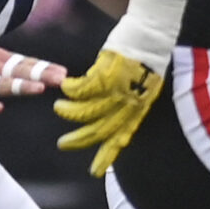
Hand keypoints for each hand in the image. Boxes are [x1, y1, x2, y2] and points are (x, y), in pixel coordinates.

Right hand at [0, 48, 60, 115]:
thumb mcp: (0, 64)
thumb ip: (25, 68)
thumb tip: (59, 73)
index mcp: (1, 57)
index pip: (26, 62)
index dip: (45, 68)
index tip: (64, 74)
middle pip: (17, 71)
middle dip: (39, 75)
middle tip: (59, 80)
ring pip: (0, 84)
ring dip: (19, 86)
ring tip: (38, 89)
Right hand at [54, 47, 166, 176]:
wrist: (150, 36)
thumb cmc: (147, 58)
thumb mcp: (143, 87)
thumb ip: (128, 103)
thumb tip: (110, 114)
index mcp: (138, 110)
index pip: (121, 139)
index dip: (106, 156)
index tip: (94, 172)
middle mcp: (127, 105)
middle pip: (99, 131)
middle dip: (79, 141)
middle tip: (62, 144)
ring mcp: (116, 91)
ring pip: (85, 112)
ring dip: (68, 112)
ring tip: (59, 106)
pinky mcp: (104, 76)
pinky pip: (79, 90)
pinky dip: (69, 90)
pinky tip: (64, 85)